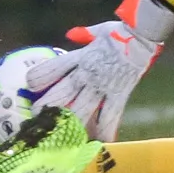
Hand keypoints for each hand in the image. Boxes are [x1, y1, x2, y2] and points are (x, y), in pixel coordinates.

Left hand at [24, 0, 173, 140]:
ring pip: (80, 110)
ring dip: (70, 124)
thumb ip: (84, 34)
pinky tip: (99, 142)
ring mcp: (102, 86)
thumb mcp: (100, 31)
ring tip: (61, 136)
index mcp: (80, 58)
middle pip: (61, 95)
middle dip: (47, 108)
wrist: (143, 34)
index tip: (30, 86)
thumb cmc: (121, 31)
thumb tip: (70, 34)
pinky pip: (110, 115)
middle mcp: (87, 74)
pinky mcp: (118, 93)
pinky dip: (105, 130)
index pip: (51, 70)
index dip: (38, 79)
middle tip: (37, 119)